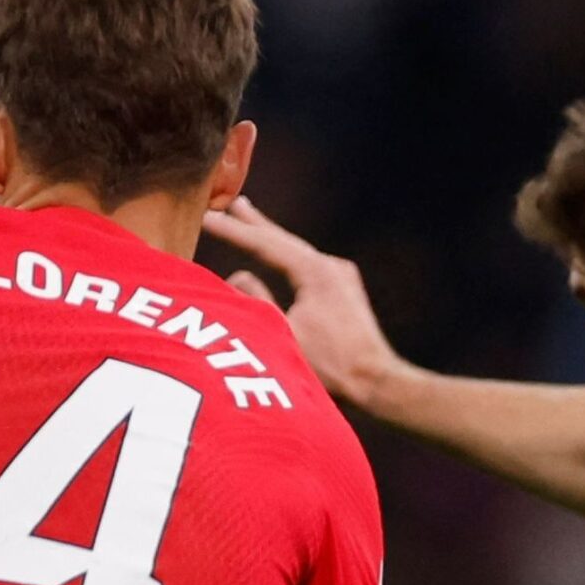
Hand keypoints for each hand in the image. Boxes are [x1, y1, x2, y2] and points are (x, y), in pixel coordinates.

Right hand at [203, 197, 404, 407]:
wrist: (377, 381)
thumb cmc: (330, 366)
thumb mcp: (283, 335)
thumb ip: (257, 302)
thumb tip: (236, 276)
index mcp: (314, 272)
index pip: (265, 244)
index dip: (234, 232)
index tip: (208, 218)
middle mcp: (331, 266)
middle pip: (284, 241)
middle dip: (255, 224)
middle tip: (231, 204)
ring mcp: (342, 278)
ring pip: (298, 253)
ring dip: (273, 240)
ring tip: (253, 223)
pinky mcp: (347, 292)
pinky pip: (311, 268)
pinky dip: (290, 260)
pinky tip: (285, 261)